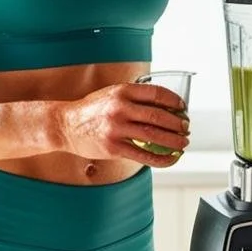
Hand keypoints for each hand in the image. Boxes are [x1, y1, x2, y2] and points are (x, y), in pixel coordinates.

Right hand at [54, 83, 190, 166]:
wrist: (65, 125)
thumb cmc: (92, 110)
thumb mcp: (111, 94)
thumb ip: (133, 97)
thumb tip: (164, 105)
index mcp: (122, 92)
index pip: (156, 94)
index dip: (174, 101)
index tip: (183, 108)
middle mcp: (120, 108)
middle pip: (158, 116)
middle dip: (178, 124)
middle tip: (186, 128)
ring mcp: (116, 129)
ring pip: (153, 137)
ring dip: (173, 141)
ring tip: (183, 143)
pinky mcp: (113, 147)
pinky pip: (143, 155)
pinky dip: (160, 158)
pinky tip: (170, 159)